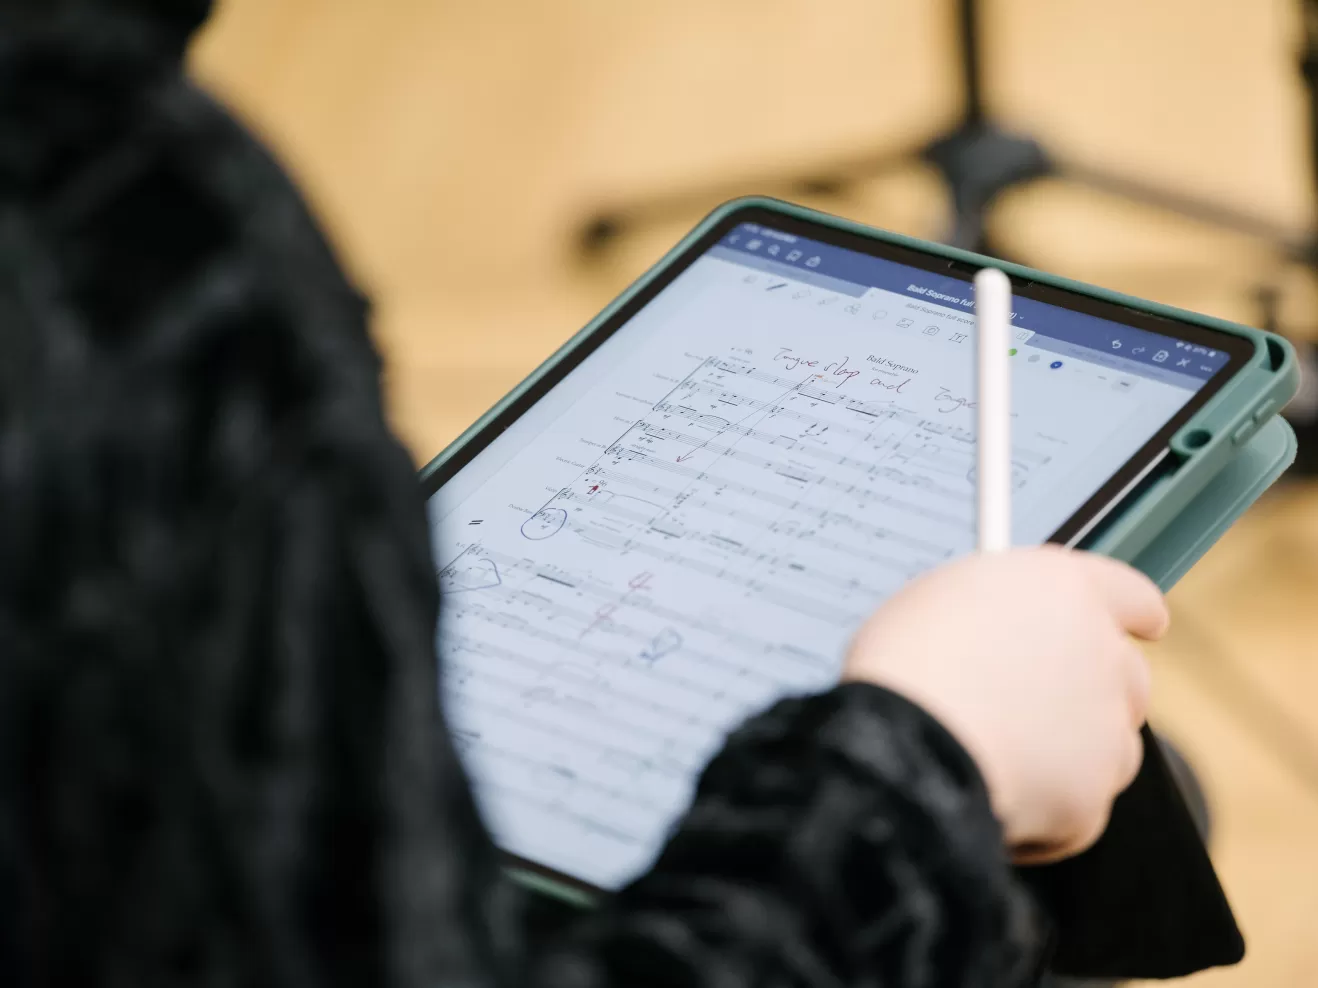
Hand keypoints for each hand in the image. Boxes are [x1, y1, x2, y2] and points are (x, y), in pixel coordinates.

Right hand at [844, 545, 1167, 863]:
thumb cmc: (905, 663)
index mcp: (1062, 589)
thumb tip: (1002, 635)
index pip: (1129, 594)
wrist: (903, 743)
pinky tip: (988, 796)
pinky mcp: (1090, 801)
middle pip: (1126, 678)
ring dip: (1068, 757)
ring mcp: (1105, 732)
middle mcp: (1101, 654)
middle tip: (1031, 708)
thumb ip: (998, 613)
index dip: (1134, 614)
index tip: (1144, 625)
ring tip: (993, 756)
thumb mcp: (943, 600)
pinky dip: (1041, 816)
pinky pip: (1073, 813)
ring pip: (1108, 750)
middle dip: (1091, 696)